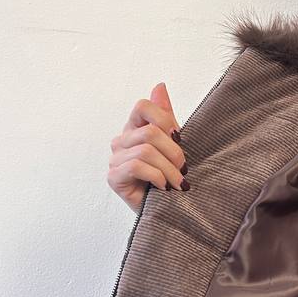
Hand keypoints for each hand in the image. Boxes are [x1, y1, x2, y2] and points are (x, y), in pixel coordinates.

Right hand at [106, 82, 187, 213]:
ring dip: (168, 169)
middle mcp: (122, 141)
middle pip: (149, 132)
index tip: (179, 138)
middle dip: (174, 152)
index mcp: (135, 128)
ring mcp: (115, 159)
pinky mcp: (113, 177)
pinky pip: (135, 166)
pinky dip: (156, 177)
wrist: (169, 210)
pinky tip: (163, 188)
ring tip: (178, 183)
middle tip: (184, 169)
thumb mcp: (174, 144)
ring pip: (145, 150)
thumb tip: (160, 86)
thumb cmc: (171, 177)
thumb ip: (166, 116)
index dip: (164, 118)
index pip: (142, 106)